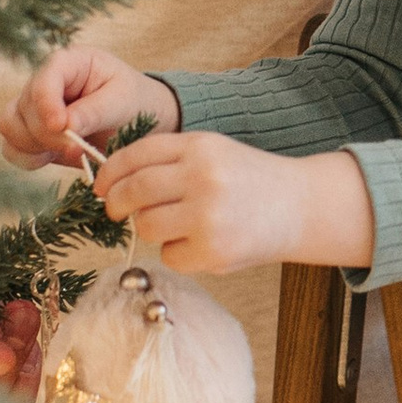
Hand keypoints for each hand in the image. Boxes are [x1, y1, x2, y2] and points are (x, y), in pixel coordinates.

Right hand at [0, 46, 179, 172]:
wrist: (141, 120)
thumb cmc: (135, 101)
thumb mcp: (124, 101)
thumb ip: (94, 111)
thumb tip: (64, 127)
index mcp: (68, 63)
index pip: (43, 79)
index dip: (47, 104)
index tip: (61, 126)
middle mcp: (45, 82)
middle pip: (24, 107)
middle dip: (48, 133)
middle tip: (78, 147)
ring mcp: (34, 108)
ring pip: (10, 126)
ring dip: (34, 145)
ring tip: (70, 150)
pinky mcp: (32, 133)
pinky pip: (12, 147)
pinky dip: (27, 158)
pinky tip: (52, 159)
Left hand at [91, 131, 372, 275]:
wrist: (301, 206)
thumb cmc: (248, 180)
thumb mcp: (212, 152)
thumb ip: (169, 160)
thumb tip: (112, 182)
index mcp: (200, 147)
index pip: (136, 155)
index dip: (109, 172)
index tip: (100, 186)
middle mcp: (203, 177)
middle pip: (133, 192)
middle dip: (116, 203)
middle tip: (115, 211)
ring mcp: (208, 216)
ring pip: (146, 226)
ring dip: (151, 228)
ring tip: (175, 226)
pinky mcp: (213, 251)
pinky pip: (169, 255)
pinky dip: (177, 253)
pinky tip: (199, 244)